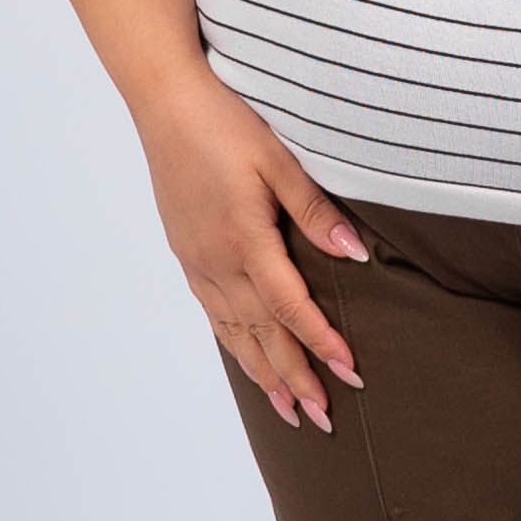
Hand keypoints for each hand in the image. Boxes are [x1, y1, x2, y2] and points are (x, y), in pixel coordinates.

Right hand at [132, 66, 371, 431]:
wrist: (166, 101)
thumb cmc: (226, 120)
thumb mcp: (279, 158)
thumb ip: (315, 210)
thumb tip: (355, 255)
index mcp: (246, 241)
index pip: (291, 309)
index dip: (322, 344)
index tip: (350, 374)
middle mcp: (218, 262)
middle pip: (262, 335)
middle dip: (294, 378)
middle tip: (322, 418)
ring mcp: (198, 261)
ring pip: (234, 332)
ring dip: (262, 373)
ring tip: (288, 409)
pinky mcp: (186, 252)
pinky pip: (213, 313)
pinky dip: (234, 343)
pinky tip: (245, 355)